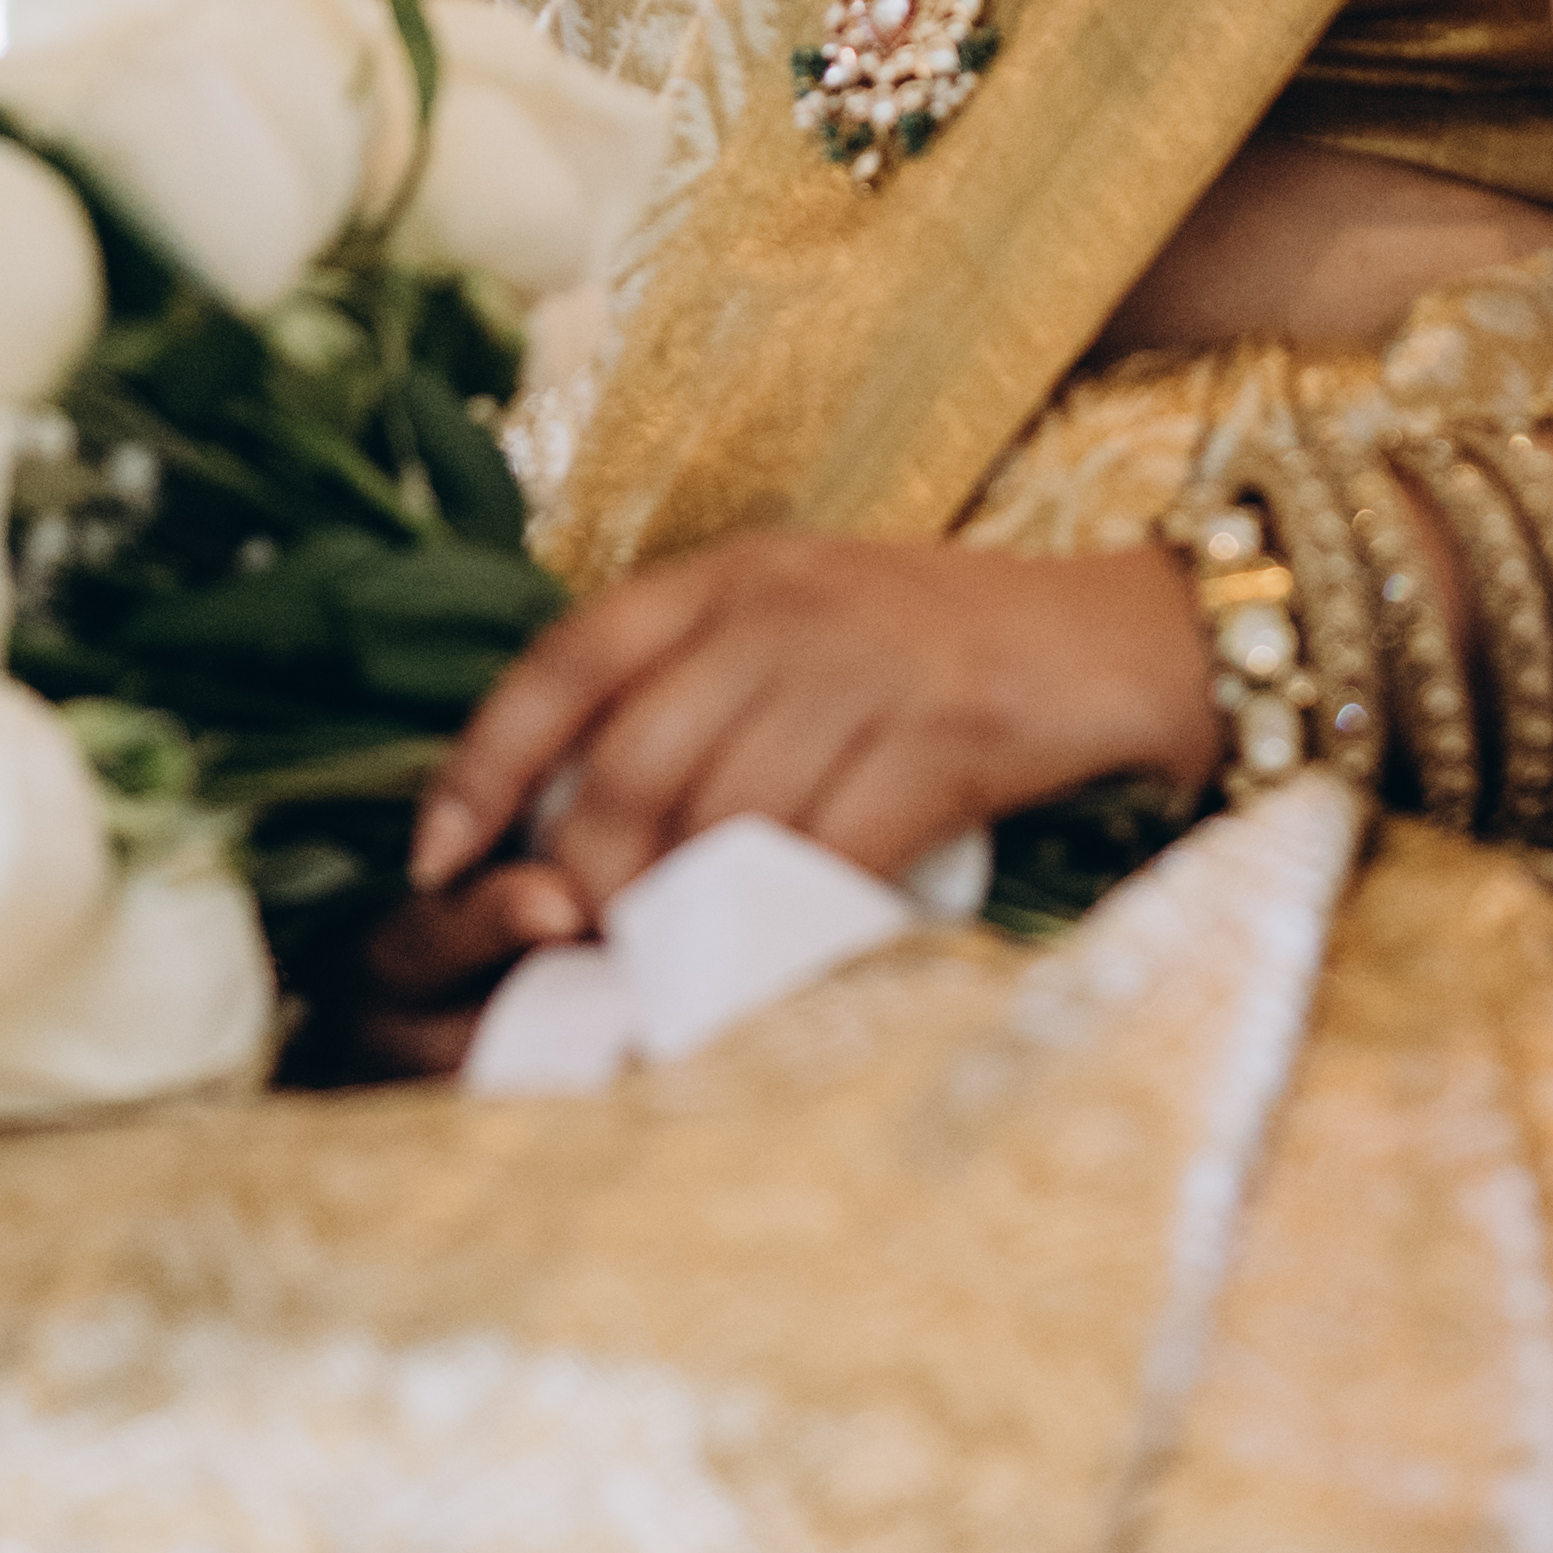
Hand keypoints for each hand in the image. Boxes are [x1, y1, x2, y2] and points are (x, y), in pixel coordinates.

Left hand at [351, 534, 1218, 1077]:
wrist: (1119, 639)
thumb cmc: (948, 649)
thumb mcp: (810, 627)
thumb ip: (704, 692)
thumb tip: (580, 826)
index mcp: (732, 574)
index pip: (565, 661)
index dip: (483, 764)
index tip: (433, 859)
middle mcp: (782, 608)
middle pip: (631, 766)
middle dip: (595, 883)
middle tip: (597, 956)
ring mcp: (862, 668)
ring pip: (722, 823)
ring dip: (688, 920)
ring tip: (675, 977)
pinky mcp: (938, 738)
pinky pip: (829, 854)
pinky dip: (792, 924)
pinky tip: (782, 960)